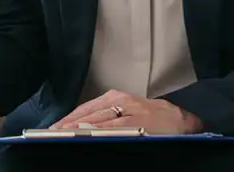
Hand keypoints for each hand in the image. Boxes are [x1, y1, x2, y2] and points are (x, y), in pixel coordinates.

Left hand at [50, 89, 202, 134]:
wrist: (183, 120)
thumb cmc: (153, 119)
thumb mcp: (127, 113)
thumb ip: (106, 118)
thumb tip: (80, 128)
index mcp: (114, 97)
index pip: (85, 109)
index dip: (67, 119)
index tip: (51, 129)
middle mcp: (120, 100)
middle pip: (87, 113)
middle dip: (68, 125)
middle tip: (50, 134)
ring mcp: (129, 110)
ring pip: (98, 120)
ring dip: (78, 128)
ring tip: (61, 136)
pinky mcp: (139, 120)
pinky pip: (114, 126)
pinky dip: (99, 130)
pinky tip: (86, 134)